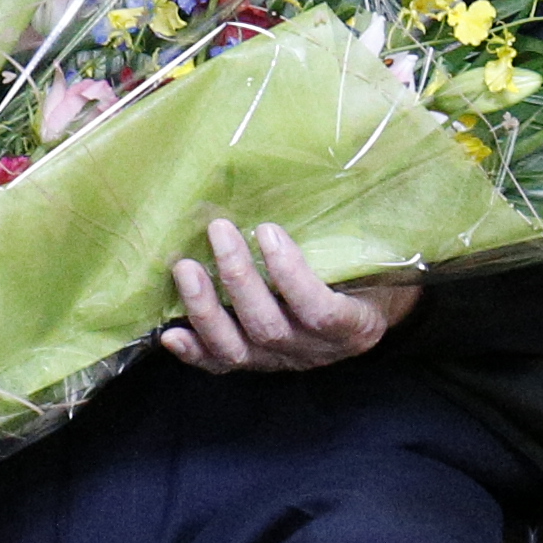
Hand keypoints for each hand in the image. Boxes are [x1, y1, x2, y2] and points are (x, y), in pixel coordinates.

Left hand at [159, 217, 420, 373]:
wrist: (367, 311)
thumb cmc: (368, 273)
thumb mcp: (373, 257)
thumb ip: (351, 236)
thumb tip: (327, 177)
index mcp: (355, 326)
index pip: (320, 311)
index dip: (290, 275)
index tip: (268, 230)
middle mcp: (315, 352)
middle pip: (269, 327)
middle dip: (238, 278)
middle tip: (218, 230)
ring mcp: (281, 362)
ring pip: (238, 349)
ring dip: (206, 309)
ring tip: (185, 268)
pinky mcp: (255, 364)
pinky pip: (221, 365)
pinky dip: (193, 351)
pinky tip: (169, 333)